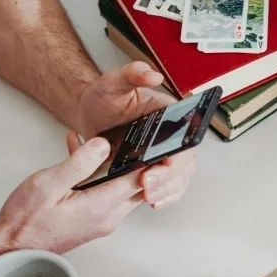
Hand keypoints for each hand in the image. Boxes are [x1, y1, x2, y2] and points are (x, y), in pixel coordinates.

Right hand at [0, 137, 144, 253]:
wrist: (11, 250)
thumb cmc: (26, 221)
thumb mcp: (49, 184)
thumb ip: (79, 163)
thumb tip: (103, 144)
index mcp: (102, 206)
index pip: (141, 180)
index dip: (153, 160)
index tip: (158, 141)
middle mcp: (108, 215)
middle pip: (138, 184)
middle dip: (139, 160)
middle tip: (137, 136)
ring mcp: (102, 219)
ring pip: (121, 187)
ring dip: (114, 164)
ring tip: (100, 140)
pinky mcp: (92, 219)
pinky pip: (105, 192)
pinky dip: (99, 174)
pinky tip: (79, 155)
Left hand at [73, 62, 196, 208]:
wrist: (91, 116)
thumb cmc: (104, 98)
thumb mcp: (113, 81)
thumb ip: (132, 74)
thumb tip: (153, 75)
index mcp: (169, 116)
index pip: (185, 136)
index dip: (180, 153)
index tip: (165, 163)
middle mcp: (172, 137)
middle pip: (184, 162)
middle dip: (169, 178)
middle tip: (147, 185)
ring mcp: (163, 155)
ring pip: (179, 178)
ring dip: (167, 190)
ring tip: (149, 197)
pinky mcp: (152, 170)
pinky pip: (168, 188)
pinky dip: (164, 197)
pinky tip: (153, 202)